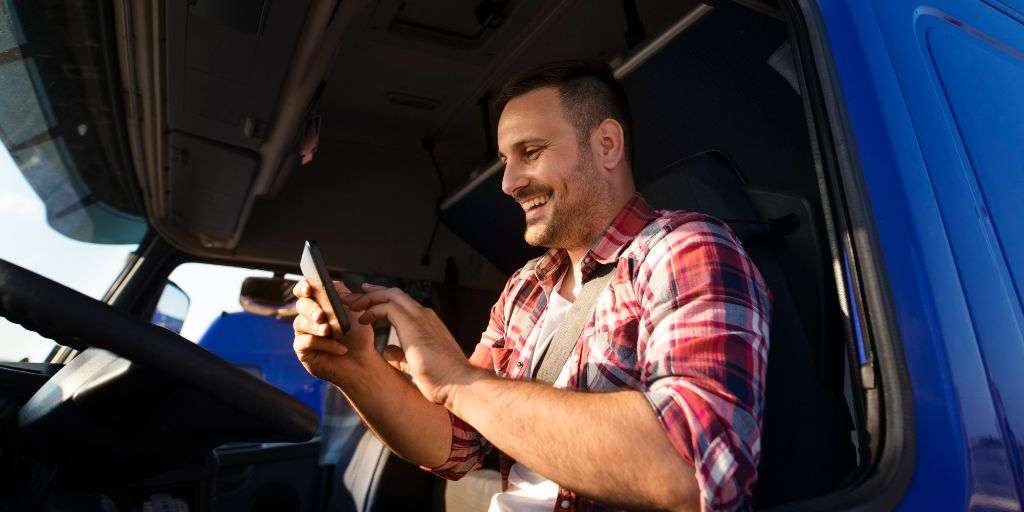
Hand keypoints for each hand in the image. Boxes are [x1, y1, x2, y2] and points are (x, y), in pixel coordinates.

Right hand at [291, 279, 375, 383]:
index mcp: (319, 303)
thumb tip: (331, 284)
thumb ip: (343, 294)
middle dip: (311, 309)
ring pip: (301, 323)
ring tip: (330, 331)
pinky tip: (340, 348)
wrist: (362, 360)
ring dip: (317, 327)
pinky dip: (325, 344)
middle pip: (301, 305)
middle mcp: (308, 316)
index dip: (303, 287)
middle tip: (321, 315)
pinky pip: (307, 342)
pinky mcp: (302, 350)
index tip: (308, 289)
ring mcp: (303, 333)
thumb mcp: (355, 310)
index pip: (304, 289)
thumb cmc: (357, 334)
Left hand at [342, 283, 477, 404]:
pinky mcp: (413, 324)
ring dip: (368, 298)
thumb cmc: (442, 379)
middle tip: (352, 297)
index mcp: (427, 323)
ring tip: (351, 306)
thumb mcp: (416, 364)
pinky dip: (371, 310)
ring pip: (389, 294)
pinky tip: (361, 320)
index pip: (401, 304)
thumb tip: (388, 351)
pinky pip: (386, 307)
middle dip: (371, 293)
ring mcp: (420, 317)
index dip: (381, 301)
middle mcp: (424, 315)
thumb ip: (402, 355)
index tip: (365, 304)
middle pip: (393, 293)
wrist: (459, 384)